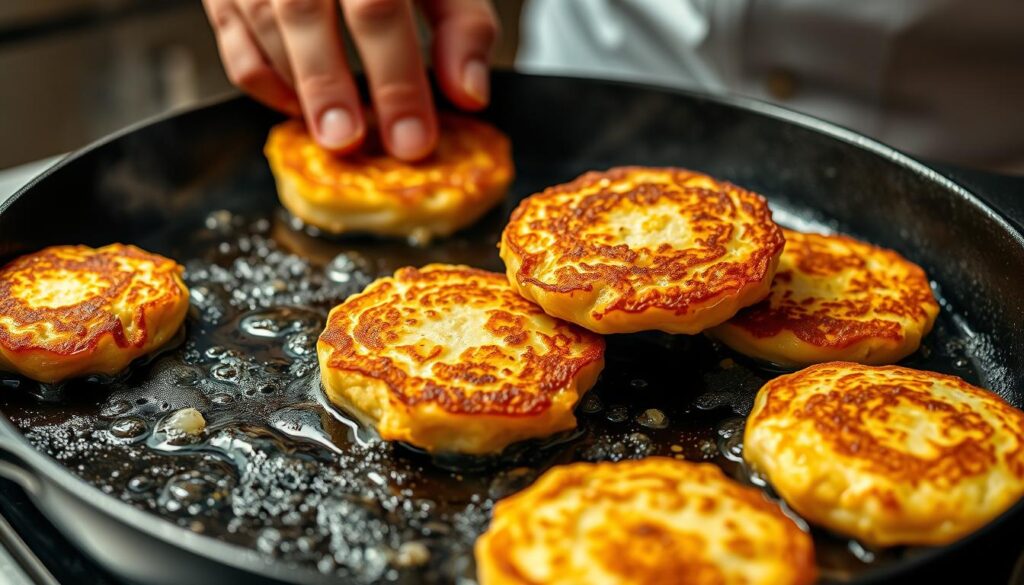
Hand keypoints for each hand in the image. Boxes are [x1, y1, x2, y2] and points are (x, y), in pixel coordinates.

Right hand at [202, 0, 498, 159]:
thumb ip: (462, 25)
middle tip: (351, 143)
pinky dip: (263, 78)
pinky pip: (232, 31)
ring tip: (337, 134)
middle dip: (330, 86)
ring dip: (298, 84)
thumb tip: (469, 94)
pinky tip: (299, 106)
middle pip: (305, 10)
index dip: (396, 79)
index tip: (412, 140)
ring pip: (262, 18)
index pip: (378, 6)